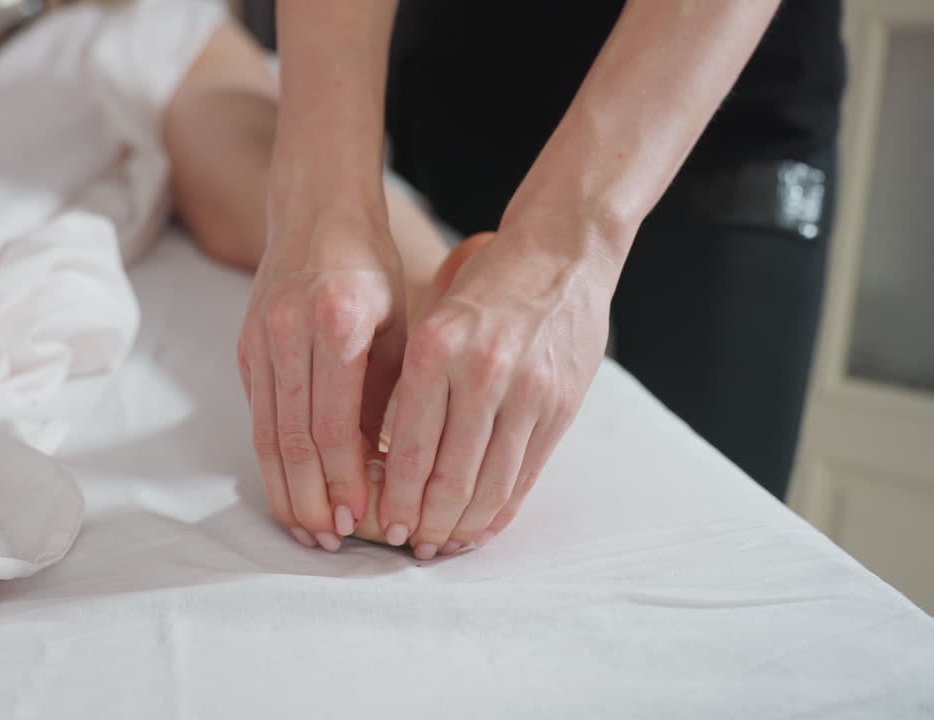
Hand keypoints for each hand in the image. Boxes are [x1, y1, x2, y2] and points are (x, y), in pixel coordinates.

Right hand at [238, 213, 406, 550]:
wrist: (316, 212)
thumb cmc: (370, 269)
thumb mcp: (399, 325)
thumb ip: (387, 393)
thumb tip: (382, 470)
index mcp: (336, 324)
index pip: (332, 425)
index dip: (342, 480)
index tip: (356, 520)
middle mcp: (287, 333)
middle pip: (290, 438)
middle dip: (307, 499)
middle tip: (325, 542)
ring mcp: (258, 341)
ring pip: (265, 433)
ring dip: (284, 488)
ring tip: (304, 529)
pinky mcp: (244, 348)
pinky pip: (258, 414)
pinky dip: (272, 457)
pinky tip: (289, 487)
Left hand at [377, 211, 624, 558]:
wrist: (561, 251)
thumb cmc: (486, 287)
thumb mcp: (434, 321)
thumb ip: (415, 385)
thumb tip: (386, 462)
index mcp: (434, 348)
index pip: (408, 447)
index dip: (395, 497)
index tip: (384, 523)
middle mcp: (480, 371)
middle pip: (449, 476)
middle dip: (428, 522)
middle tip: (413, 546)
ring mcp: (527, 390)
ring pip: (490, 483)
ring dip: (466, 525)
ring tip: (447, 544)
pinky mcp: (561, 403)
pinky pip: (527, 473)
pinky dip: (503, 507)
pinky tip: (485, 525)